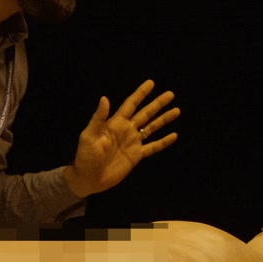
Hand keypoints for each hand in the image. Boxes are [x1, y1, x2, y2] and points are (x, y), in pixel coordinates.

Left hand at [65, 80, 179, 196]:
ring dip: (163, 119)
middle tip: (170, 94)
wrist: (88, 178)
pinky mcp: (136, 156)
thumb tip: (105, 98)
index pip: (131, 105)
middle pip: (145, 113)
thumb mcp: (88, 136)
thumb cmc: (85, 156)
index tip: (151, 83)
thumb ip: (98, 118)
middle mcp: (126, 130)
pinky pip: (153, 147)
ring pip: (151, 128)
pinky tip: (174, 135)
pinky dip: (163, 142)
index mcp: (115, 123)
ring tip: (176, 110)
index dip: (140, 93)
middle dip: (157, 103)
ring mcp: (132, 142)